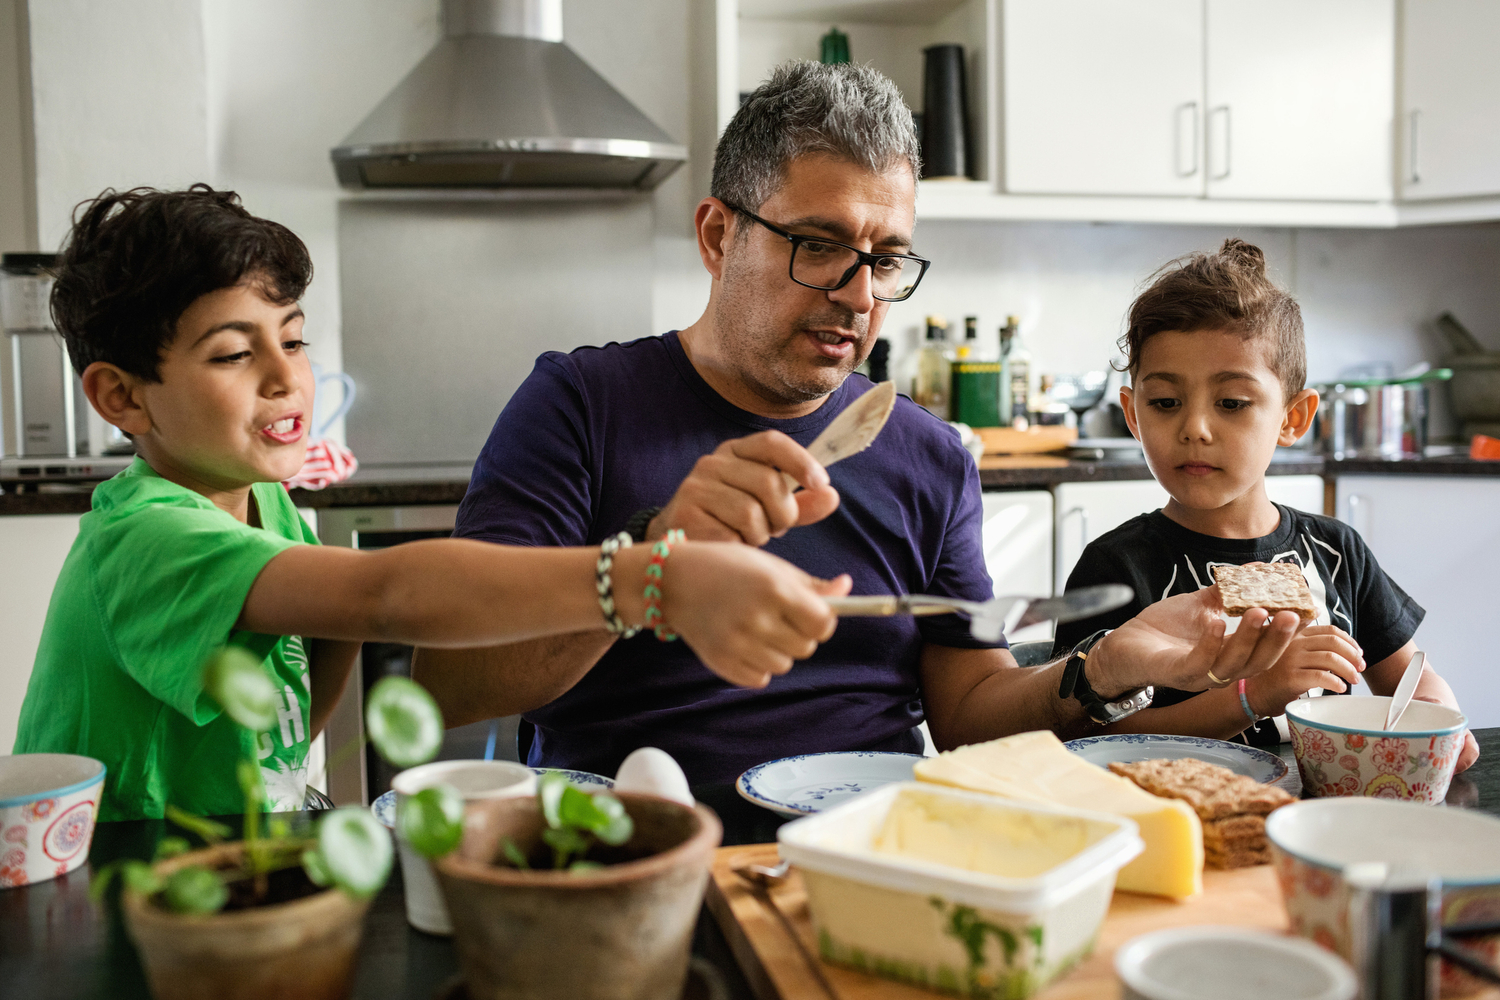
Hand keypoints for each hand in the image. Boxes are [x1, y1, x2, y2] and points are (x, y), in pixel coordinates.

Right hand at [649, 431, 840, 544]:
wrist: (677, 546)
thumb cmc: (728, 521)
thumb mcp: (767, 508)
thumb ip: (799, 504)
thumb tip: (831, 496)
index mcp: (735, 452)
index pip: (771, 443)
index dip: (800, 461)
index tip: (822, 483)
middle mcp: (712, 463)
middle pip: (768, 482)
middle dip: (783, 513)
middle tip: (775, 528)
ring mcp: (695, 487)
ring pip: (750, 512)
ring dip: (759, 534)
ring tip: (748, 537)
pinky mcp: (684, 515)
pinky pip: (729, 535)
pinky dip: (738, 547)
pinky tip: (729, 546)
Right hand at [661, 541, 850, 687]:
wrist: (673, 581)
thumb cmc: (727, 567)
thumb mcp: (770, 567)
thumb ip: (811, 584)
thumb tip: (848, 588)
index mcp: (774, 588)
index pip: (823, 623)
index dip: (822, 621)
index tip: (811, 614)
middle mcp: (757, 617)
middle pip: (806, 647)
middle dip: (800, 635)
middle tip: (779, 617)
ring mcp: (737, 643)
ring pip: (784, 665)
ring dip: (778, 651)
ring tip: (757, 627)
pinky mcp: (722, 663)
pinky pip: (760, 679)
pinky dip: (758, 666)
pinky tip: (743, 642)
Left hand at [1087, 586, 1300, 695]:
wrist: (1124, 644)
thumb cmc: (1164, 628)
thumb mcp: (1202, 605)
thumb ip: (1230, 592)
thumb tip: (1258, 568)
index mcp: (1230, 656)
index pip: (1267, 650)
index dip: (1286, 635)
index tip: (1302, 611)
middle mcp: (1219, 671)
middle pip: (1259, 662)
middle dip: (1277, 639)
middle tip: (1290, 615)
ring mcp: (1199, 676)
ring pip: (1234, 665)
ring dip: (1249, 639)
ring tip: (1260, 612)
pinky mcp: (1176, 674)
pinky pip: (1199, 664)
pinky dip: (1211, 643)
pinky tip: (1217, 622)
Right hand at [1244, 625, 1365, 717]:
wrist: (1255, 693)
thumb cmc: (1276, 673)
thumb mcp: (1289, 649)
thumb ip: (1307, 638)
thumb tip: (1333, 626)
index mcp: (1295, 634)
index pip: (1330, 631)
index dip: (1350, 641)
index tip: (1358, 654)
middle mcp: (1292, 643)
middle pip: (1333, 643)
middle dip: (1353, 655)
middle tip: (1360, 668)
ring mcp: (1291, 659)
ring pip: (1330, 659)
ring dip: (1348, 670)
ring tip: (1353, 679)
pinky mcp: (1291, 677)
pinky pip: (1321, 677)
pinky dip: (1336, 682)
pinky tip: (1340, 688)